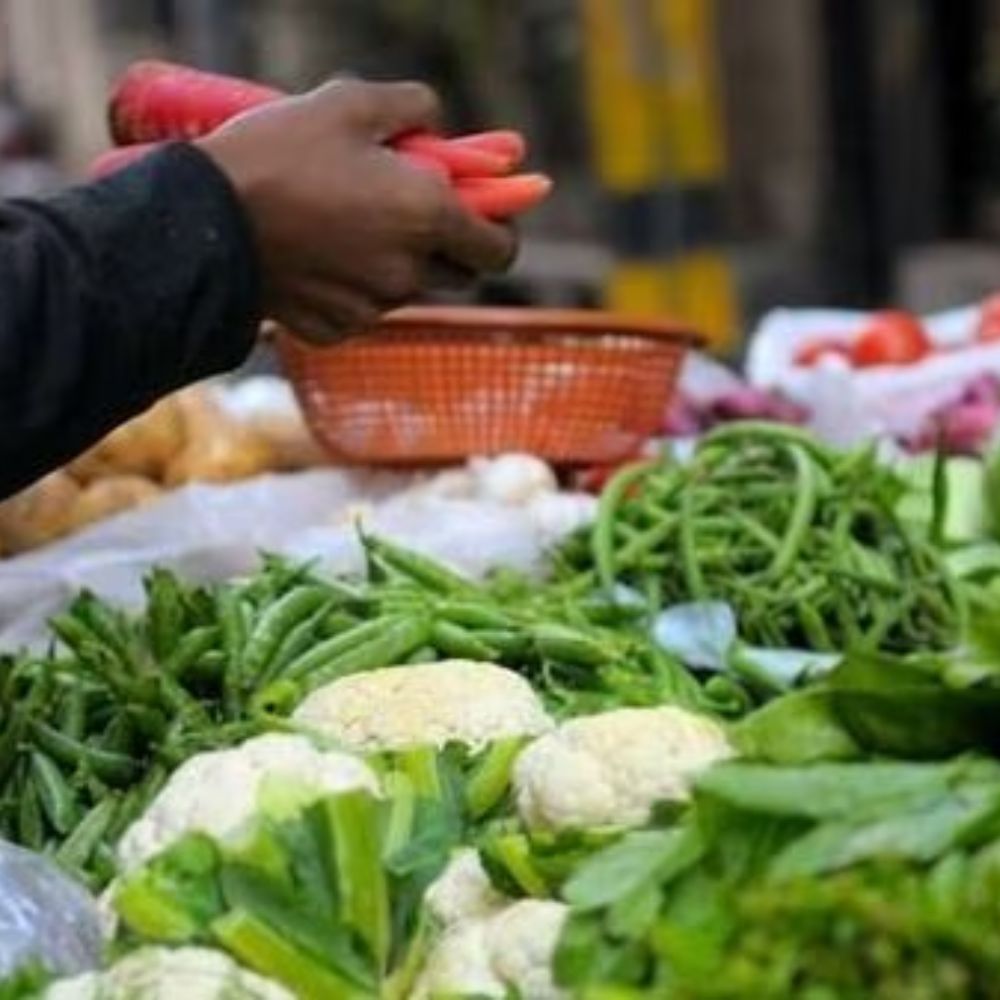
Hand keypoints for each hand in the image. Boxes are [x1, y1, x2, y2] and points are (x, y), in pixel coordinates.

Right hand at [198, 79, 516, 341]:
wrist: (203, 221)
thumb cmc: (277, 154)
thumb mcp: (349, 103)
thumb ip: (413, 108)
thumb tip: (438, 125)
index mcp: (427, 217)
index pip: (500, 250)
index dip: (498, 232)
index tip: (481, 215)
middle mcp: (408, 272)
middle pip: (457, 274)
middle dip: (444, 245)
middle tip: (406, 211)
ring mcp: (371, 308)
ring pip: (405, 290)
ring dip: (393, 264)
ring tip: (343, 225)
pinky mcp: (334, 330)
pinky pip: (359, 310)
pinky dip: (349, 289)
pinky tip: (314, 258)